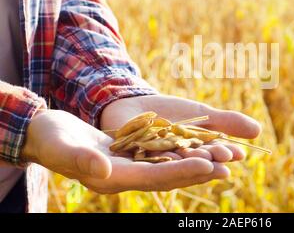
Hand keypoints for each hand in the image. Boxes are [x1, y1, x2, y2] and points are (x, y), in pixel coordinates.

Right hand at [21, 109, 229, 192]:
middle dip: (197, 171)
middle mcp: (125, 176)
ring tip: (223, 159)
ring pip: (169, 166)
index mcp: (111, 178)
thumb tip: (104, 170)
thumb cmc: (50, 139)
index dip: (181, 172)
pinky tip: (199, 146)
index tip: (207, 165)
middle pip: (168, 175)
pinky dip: (182, 151)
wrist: (48, 134)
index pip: (153, 178)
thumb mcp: (63, 146)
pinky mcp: (132, 155)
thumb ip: (81, 159)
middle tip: (227, 167)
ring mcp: (130, 166)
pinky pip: (162, 155)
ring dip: (195, 162)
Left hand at [100, 94, 261, 161]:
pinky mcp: (136, 157)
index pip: (214, 156)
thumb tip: (258, 131)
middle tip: (224, 158)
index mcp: (196, 154)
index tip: (238, 153)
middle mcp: (178, 162)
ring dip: (190, 162)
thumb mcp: (202, 114)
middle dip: (211, 160)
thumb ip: (227, 122)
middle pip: (196, 162)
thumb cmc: (172, 112)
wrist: (135, 104)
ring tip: (204, 159)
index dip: (225, 154)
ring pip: (175, 162)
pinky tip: (172, 154)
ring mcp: (157, 161)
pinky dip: (160, 155)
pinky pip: (148, 156)